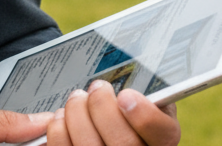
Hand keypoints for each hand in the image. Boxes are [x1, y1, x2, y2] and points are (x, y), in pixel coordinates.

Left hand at [47, 81, 179, 145]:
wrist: (102, 128)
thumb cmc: (125, 111)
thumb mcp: (144, 100)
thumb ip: (143, 92)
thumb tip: (128, 82)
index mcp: (159, 141)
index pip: (163, 135)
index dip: (145, 117)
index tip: (126, 96)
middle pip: (122, 142)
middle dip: (102, 106)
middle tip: (96, 87)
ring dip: (77, 114)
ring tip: (78, 98)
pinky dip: (58, 128)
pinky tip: (63, 117)